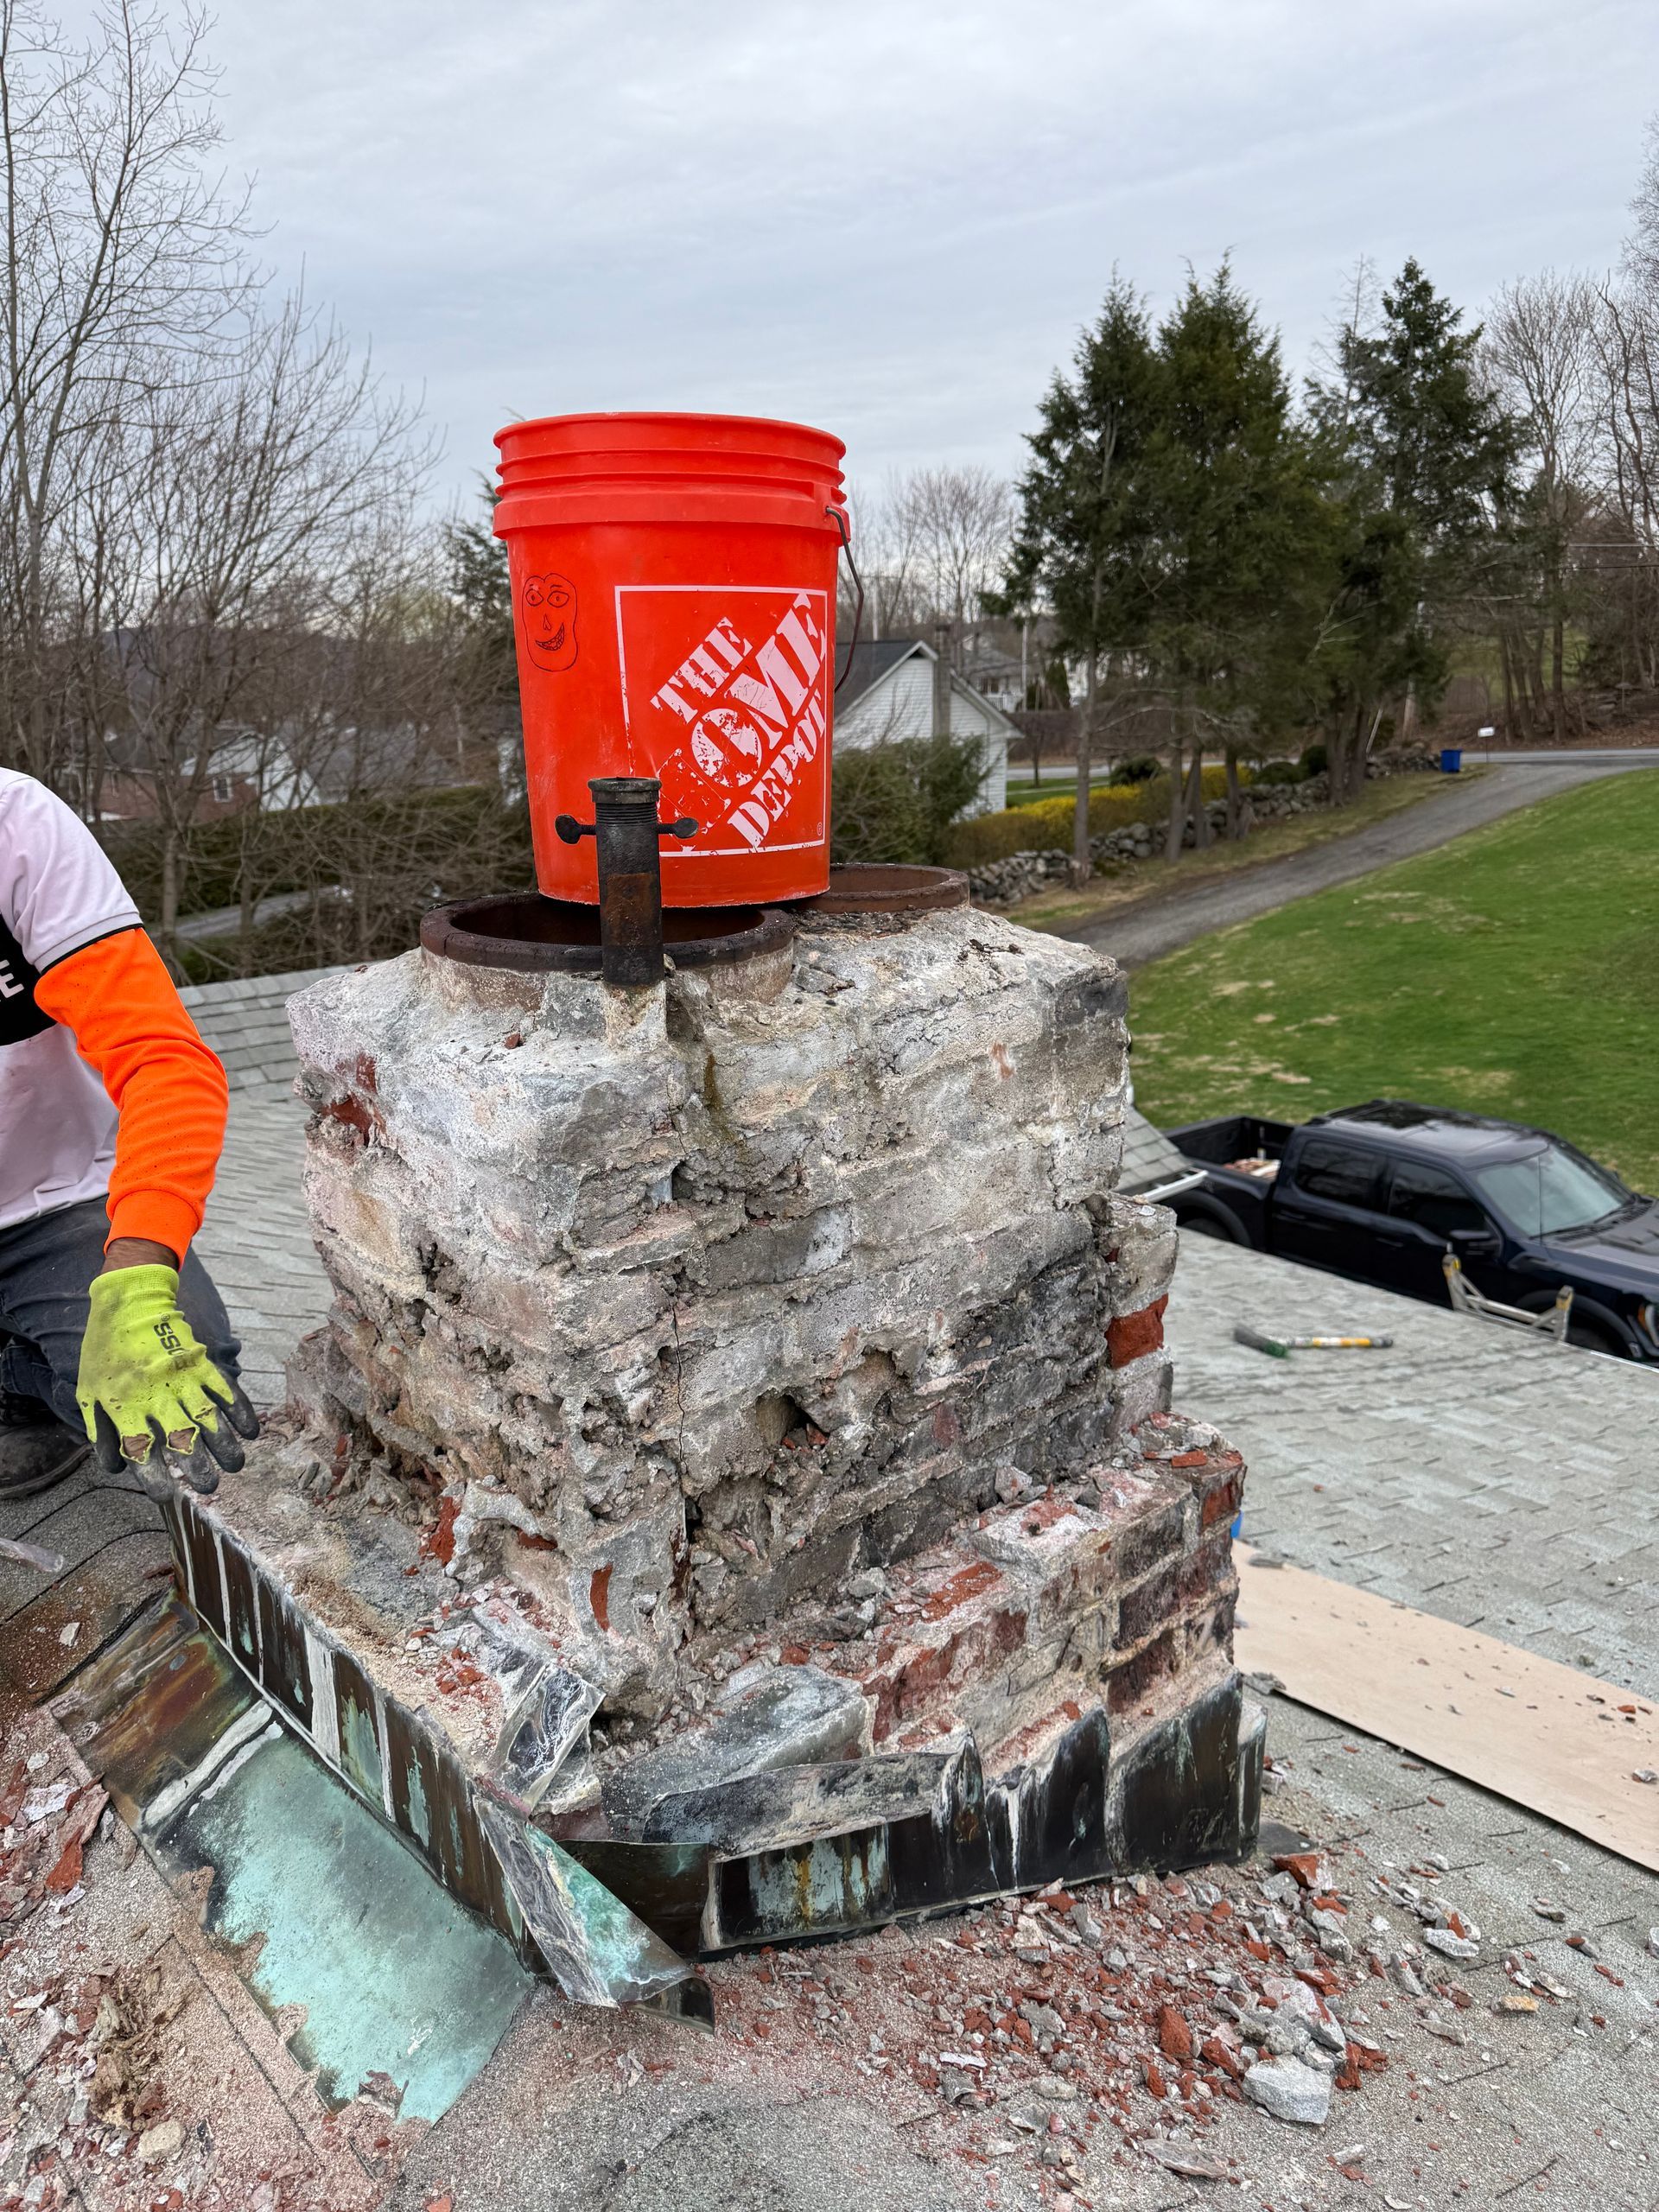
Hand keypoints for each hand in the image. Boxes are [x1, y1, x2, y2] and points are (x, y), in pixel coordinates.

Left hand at [76, 1262, 258, 1494]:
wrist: (130, 1303)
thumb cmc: (106, 1353)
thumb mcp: (90, 1392)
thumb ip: (101, 1431)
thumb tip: (118, 1467)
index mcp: (124, 1405)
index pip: (140, 1449)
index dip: (154, 1476)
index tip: (167, 1496)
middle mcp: (155, 1395)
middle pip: (181, 1438)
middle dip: (198, 1466)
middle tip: (210, 1487)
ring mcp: (182, 1378)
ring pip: (208, 1418)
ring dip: (225, 1444)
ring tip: (235, 1465)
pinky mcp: (202, 1363)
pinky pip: (226, 1389)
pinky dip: (241, 1411)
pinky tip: (251, 1431)